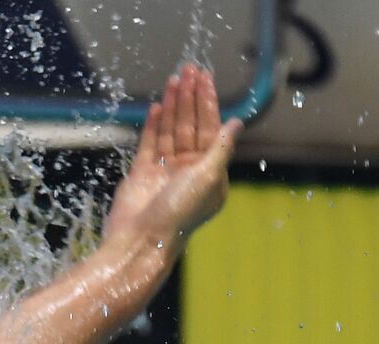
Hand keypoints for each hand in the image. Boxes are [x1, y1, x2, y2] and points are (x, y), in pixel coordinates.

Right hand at [105, 64, 242, 246]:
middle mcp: (188, 170)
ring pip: (170, 131)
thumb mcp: (208, 178)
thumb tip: (237, 123)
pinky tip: (157, 107)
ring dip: (173, 105)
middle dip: (190, 97)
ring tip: (173, 80)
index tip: (204, 79)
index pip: (211, 129)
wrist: (141, 239)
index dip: (208, 102)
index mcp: (209, 172)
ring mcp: (164, 171)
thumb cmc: (179, 213)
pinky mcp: (142, 174)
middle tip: (189, 70)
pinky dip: (153, 125)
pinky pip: (149, 144)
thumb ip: (221, 148)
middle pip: (191, 125)